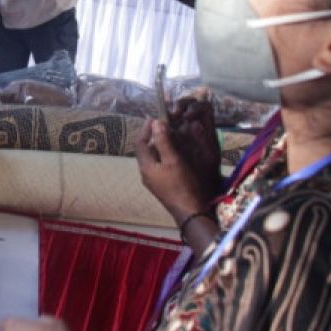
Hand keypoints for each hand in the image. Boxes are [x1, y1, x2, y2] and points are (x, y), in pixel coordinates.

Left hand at [136, 98, 220, 223]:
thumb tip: (156, 122)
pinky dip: (164, 156)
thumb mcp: (173, 160)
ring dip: (159, 146)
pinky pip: (159, 166)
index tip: (154, 118)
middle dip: (152, 137)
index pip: (140, 143)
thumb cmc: (182, 184)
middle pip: (145, 151)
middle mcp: (146, 174)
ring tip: (171, 136)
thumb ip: (163, 141)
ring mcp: (153, 182)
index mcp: (145, 166)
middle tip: (163, 126)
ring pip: (153, 159)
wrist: (190, 212)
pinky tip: (176, 154)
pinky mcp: (161, 186)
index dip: (146, 129)